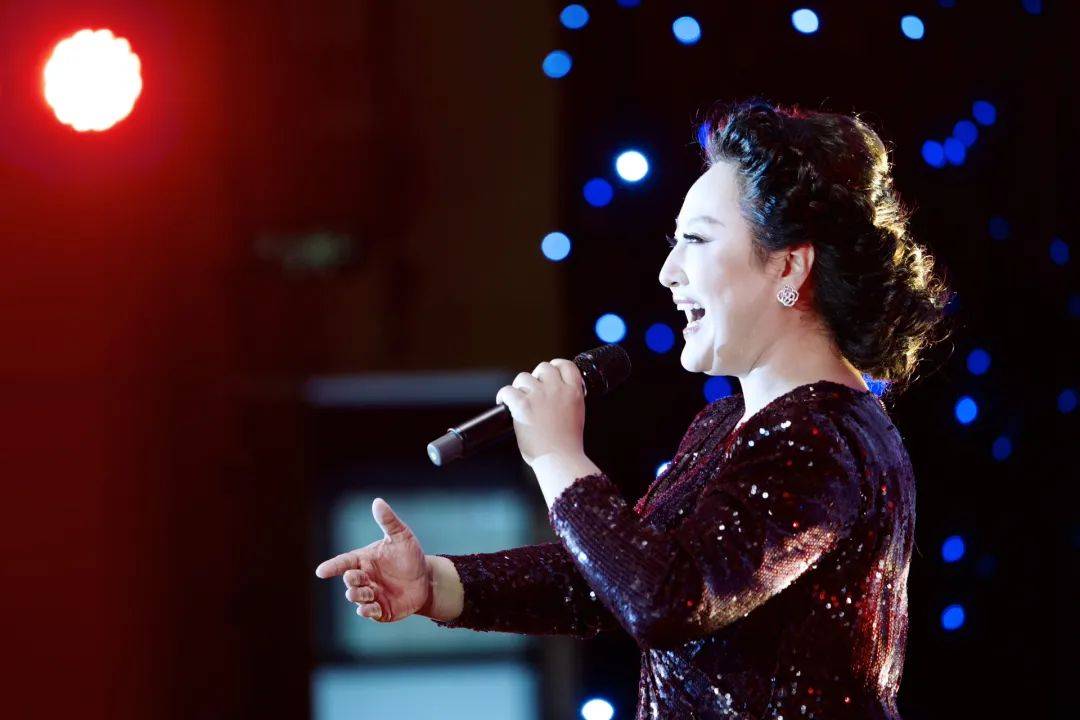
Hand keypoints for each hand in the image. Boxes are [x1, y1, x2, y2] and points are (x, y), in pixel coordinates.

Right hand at [314, 498, 430, 622]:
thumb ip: (388, 521)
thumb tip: (377, 502)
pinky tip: (368, 609)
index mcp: (364, 559)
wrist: (426, 579)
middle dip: (350, 580)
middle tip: (355, 577)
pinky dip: (366, 611)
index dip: (332, 567)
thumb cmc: (409, 556)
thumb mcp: (402, 536)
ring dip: (358, 595)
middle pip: (349, 580)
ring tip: (367, 591)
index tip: (321, 571)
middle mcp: (364, 578)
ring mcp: (371, 595)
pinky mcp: (380, 610)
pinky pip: (369, 612)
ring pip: (356, 597)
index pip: (344, 562)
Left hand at [495, 358, 585, 466]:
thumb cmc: (567, 446)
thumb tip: (555, 395)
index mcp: (574, 392)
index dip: (556, 366)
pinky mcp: (522, 405)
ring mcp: (539, 396)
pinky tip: (504, 403)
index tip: (551, 373)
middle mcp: (557, 390)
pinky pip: (507, 390)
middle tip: (532, 392)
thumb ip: (568, 400)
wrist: (560, 460)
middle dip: (536, 378)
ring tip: (518, 401)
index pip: (566, 365)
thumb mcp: (577, 415)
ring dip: (519, 387)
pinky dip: (503, 396)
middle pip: (543, 368)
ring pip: (524, 377)